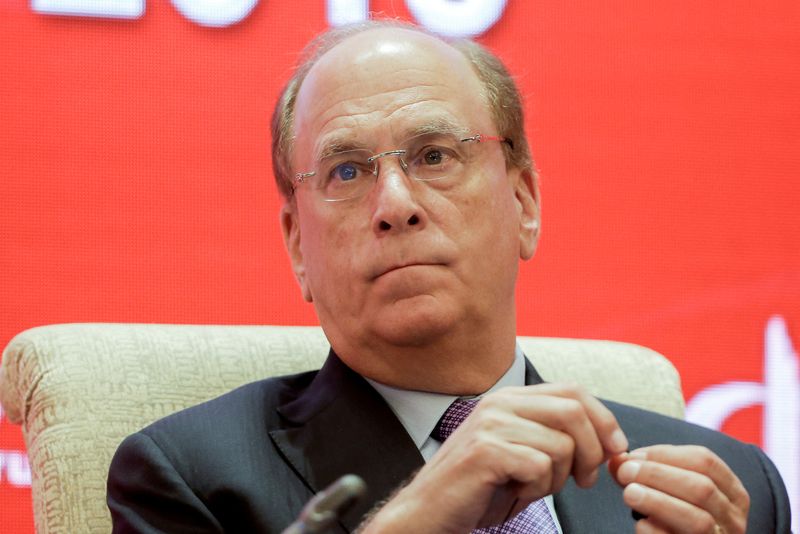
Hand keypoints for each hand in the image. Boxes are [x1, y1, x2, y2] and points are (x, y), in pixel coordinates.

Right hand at [362, 384, 628, 533]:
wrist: (430, 511)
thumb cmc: (478, 488)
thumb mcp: (522, 453)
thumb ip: (556, 438)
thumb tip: (609, 444)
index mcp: (510, 398)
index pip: (573, 390)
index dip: (603, 419)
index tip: (615, 450)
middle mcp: (500, 403)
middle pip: (574, 410)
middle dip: (592, 451)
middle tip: (583, 480)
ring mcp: (491, 424)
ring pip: (561, 445)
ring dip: (558, 478)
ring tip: (531, 488)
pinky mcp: (486, 450)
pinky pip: (540, 467)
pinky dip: (537, 489)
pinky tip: (514, 492)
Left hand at [609, 445, 749, 533]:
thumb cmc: (677, 518)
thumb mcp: (672, 491)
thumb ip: (647, 473)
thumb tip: (617, 460)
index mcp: (731, 492)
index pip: (705, 460)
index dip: (665, 454)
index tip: (633, 456)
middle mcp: (732, 518)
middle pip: (702, 487)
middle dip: (658, 475)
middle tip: (625, 472)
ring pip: (698, 519)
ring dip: (658, 502)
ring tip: (629, 493)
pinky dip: (658, 532)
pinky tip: (641, 523)